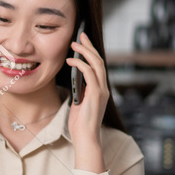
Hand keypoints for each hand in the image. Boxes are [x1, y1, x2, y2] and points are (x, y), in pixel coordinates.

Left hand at [66, 33, 108, 172]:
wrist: (85, 139)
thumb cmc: (80, 124)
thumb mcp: (78, 103)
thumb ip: (79, 91)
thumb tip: (74, 78)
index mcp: (100, 90)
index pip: (97, 66)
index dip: (91, 52)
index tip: (82, 42)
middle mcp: (103, 88)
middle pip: (99, 61)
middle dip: (89, 46)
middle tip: (80, 36)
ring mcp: (101, 91)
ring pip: (97, 64)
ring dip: (85, 52)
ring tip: (75, 44)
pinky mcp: (96, 95)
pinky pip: (90, 74)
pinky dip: (80, 64)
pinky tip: (71, 60)